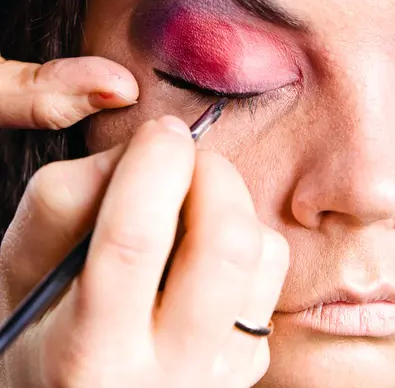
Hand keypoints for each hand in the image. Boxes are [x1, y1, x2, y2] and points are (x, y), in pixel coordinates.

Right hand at [0, 115, 288, 387]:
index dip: (154, 165)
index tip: (161, 131)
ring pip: (260, 253)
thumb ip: (71, 195)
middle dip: (211, 175)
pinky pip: (272, 272)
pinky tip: (205, 246)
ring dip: (229, 204)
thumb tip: (154, 147)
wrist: (82, 387)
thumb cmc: (42, 320)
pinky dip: (245, 235)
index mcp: (89, 351)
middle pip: (225, 246)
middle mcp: (166, 373)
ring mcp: (220, 373)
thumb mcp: (23, 261)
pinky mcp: (253, 361)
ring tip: (190, 207)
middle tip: (183, 160)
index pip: (135, 241)